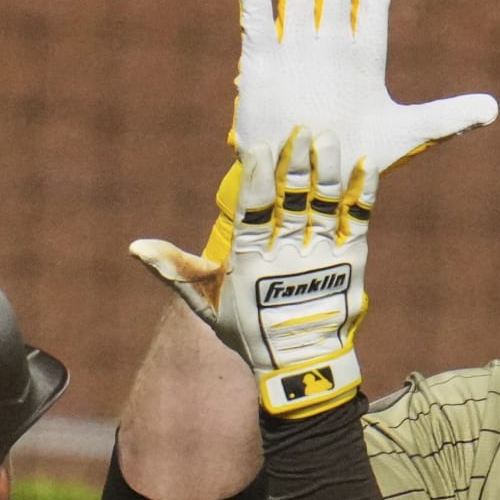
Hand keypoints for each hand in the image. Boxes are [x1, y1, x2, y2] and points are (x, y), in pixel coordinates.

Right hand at [132, 127, 376, 417]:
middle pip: (292, 202)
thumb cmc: (248, 331)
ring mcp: (322, 260)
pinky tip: (364, 164)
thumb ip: (174, 270)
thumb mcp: (206, 303)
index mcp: (250, 262)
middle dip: (295, 165)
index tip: (257, 147)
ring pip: (325, 206)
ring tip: (327, 137)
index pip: (254, 213)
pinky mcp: (351, 265)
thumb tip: (134, 246)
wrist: (299, 368)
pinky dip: (361, 194)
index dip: (257, 179)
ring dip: (327, 171)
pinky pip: (358, 223)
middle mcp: (287, 257)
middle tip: (299, 131)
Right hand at [233, 0, 497, 174]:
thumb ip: (446, 118)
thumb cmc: (356, 158)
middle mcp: (330, 45)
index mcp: (365, 54)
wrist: (308, 187)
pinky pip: (258, 23)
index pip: (373, 1)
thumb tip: (493, 109)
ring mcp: (296, 51)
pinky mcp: (261, 65)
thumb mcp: (405, 135)